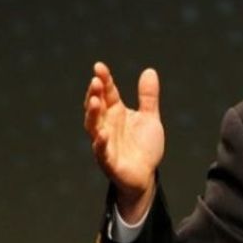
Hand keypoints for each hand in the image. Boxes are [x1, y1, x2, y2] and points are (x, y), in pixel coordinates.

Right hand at [83, 62, 164, 221]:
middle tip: (95, 81)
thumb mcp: (150, 118)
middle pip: (97, 107)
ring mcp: (105, 143)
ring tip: (95, 101)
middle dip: (94, 94)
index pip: (107, 93)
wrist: (146, 175)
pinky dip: (101, 143)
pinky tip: (102, 134)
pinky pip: (101, 151)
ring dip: (93, 114)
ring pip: (94, 127)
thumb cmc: (143, 146)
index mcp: (116, 113)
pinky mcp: (109, 161)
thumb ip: (148, 97)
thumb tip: (149, 70)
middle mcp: (107, 125)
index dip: (103, 80)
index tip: (99, 66)